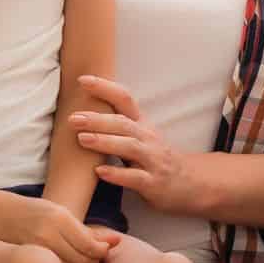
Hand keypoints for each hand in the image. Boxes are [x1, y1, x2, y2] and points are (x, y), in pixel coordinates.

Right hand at [0, 195, 119, 262]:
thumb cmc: (36, 212)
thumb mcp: (62, 214)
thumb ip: (87, 231)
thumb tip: (117, 241)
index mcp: (59, 219)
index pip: (89, 245)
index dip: (102, 252)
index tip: (105, 251)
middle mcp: (46, 235)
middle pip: (81, 261)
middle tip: (96, 259)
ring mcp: (35, 250)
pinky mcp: (28, 262)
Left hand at [70, 75, 206, 215]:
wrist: (189, 182)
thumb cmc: (154, 157)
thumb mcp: (140, 136)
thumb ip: (116, 124)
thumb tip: (81, 109)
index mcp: (141, 124)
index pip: (125, 99)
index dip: (105, 88)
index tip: (83, 79)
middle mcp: (148, 138)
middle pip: (123, 123)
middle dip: (98, 119)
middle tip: (73, 118)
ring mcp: (152, 160)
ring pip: (130, 147)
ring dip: (105, 142)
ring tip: (82, 139)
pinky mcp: (154, 183)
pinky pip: (136, 178)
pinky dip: (117, 174)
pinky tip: (99, 172)